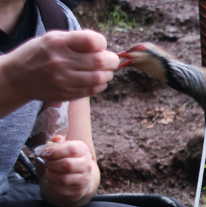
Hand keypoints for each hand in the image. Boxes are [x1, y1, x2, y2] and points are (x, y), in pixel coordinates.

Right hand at [3, 30, 118, 101]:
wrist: (18, 77)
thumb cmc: (41, 54)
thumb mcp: (53, 38)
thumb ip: (78, 40)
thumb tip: (104, 47)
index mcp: (58, 43)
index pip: (92, 41)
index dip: (102, 43)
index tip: (101, 46)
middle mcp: (60, 61)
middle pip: (99, 61)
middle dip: (112, 61)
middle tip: (112, 61)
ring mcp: (63, 80)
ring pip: (99, 78)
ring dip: (107, 74)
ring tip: (105, 71)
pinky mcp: (66, 94)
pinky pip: (92, 90)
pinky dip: (100, 85)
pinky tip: (97, 81)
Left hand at [38, 136, 98, 206]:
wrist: (78, 177)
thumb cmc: (64, 159)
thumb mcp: (60, 148)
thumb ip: (56, 142)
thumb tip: (55, 139)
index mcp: (82, 150)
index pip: (71, 149)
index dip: (54, 151)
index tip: (43, 153)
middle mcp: (86, 164)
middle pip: (68, 165)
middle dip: (52, 164)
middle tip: (47, 164)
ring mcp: (84, 179)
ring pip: (64, 179)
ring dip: (51, 175)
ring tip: (49, 172)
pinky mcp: (79, 191)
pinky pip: (62, 190)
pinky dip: (52, 185)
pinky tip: (52, 181)